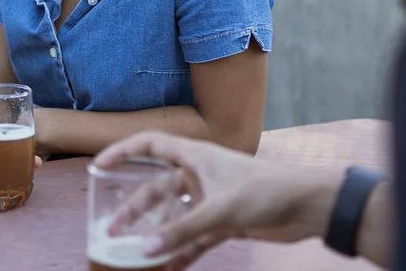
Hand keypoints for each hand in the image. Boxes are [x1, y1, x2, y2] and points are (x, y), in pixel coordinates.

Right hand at [93, 131, 338, 268]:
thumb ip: (182, 232)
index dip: (122, 152)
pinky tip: (167, 268)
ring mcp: (212, 198)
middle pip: (156, 188)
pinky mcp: (225, 220)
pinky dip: (182, 251)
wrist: (307, 206)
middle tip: (112, 230)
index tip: (98, 166)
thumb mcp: (219, 211)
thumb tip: (145, 250)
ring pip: (174, 216)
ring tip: (135, 255)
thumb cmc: (267, 192)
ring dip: (157, 234)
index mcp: (196, 157)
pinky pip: (195, 236)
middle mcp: (200, 174)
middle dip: (134, 209)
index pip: (150, 146)